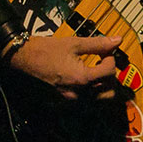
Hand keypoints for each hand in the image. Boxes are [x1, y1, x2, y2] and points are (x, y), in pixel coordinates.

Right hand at [6, 34, 121, 99]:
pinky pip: (86, 101)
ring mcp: (72, 99)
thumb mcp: (75, 43)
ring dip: (102, 85)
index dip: (110, 58)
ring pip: (99, 99)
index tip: (104, 51)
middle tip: (103, 62)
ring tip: (95, 71)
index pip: (110, 72)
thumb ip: (98, 44)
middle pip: (109, 92)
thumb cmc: (47, 49)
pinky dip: (91, 91)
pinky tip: (85, 78)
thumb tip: (117, 40)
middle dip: (110, 76)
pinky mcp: (66, 100)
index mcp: (82, 78)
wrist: (25, 58)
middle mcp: (79, 93)